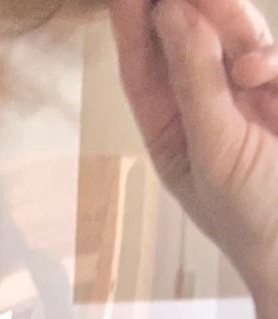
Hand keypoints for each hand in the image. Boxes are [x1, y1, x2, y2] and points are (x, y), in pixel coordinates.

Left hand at [110, 0, 277, 300]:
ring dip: (224, 18)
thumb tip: (171, 15)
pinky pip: (272, 60)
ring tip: (208, 1)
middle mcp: (208, 109)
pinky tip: (254, 71)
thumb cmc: (252, 218)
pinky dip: (265, 58)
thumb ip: (195, 81)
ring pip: (235, 38)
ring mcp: (252, 99)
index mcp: (171, 132)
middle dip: (181, 7)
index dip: (133, 25)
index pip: (144, 69)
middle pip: (188, 41)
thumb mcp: (213, 152)